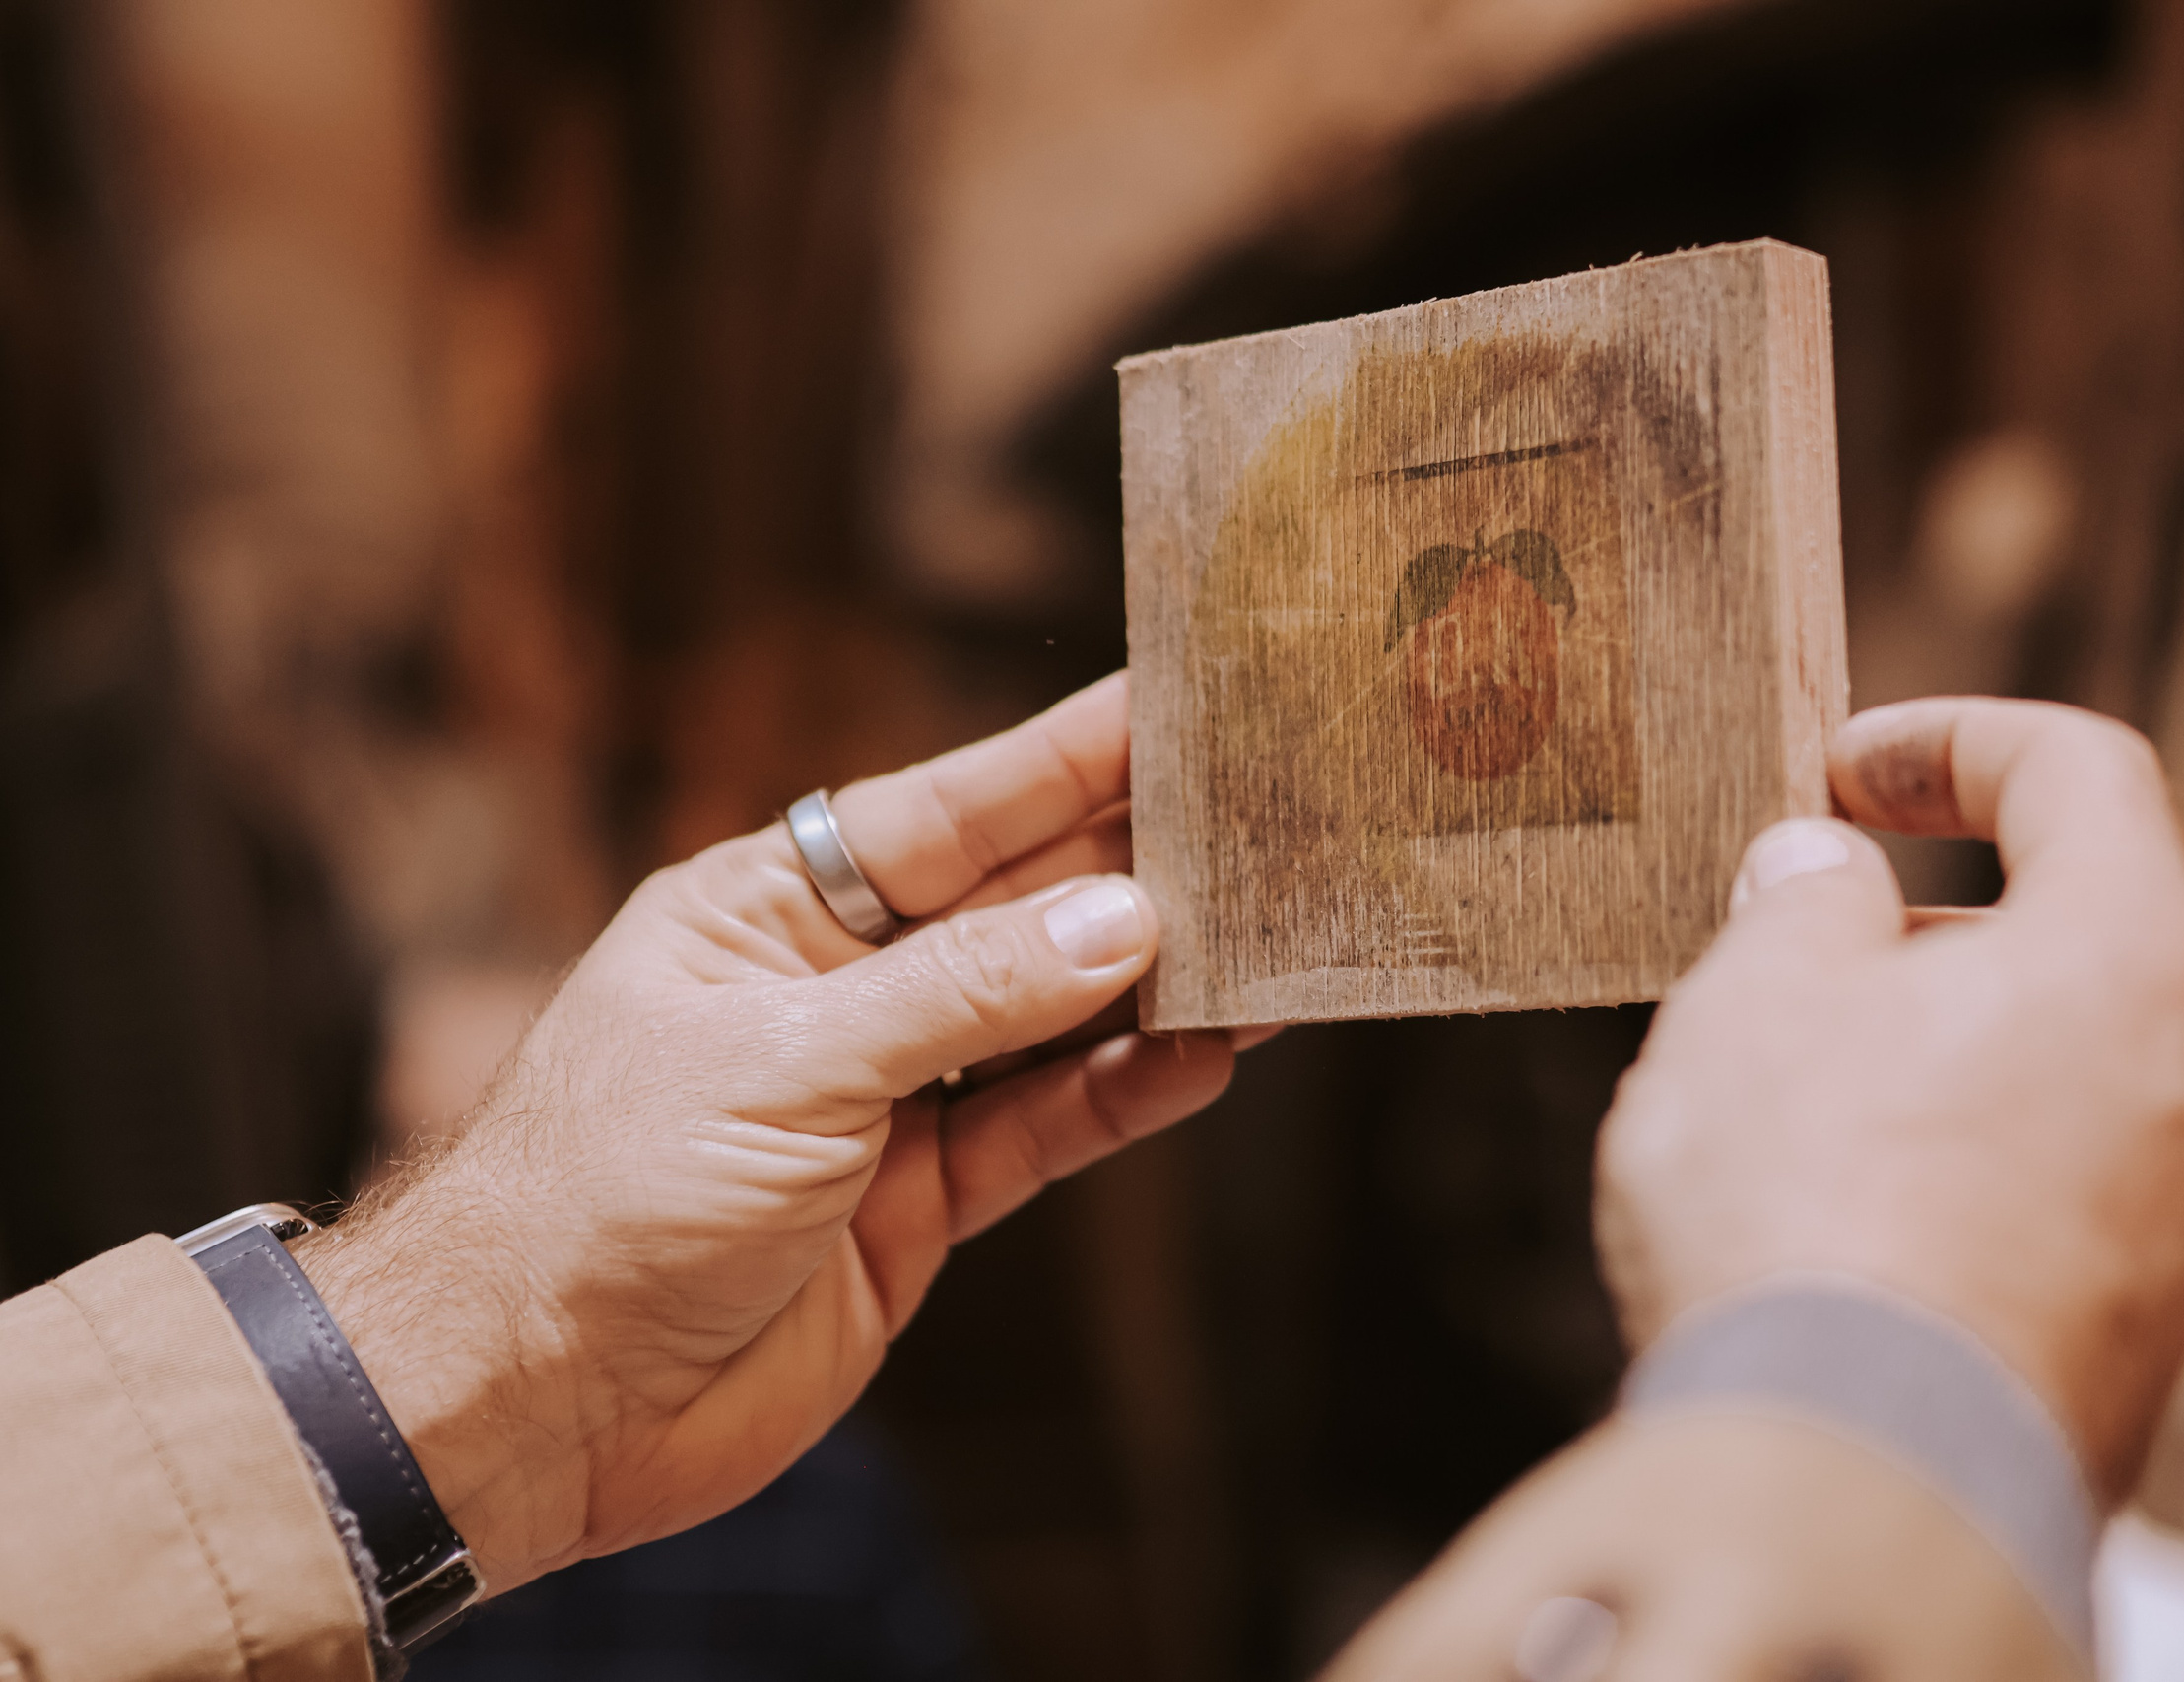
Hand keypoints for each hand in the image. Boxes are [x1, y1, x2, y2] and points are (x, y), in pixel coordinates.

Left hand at [296, 673, 1259, 1592]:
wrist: (534, 1401)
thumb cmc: (602, 1194)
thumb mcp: (787, 1060)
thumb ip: (962, 995)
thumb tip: (1117, 923)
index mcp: (768, 910)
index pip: (944, 814)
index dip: (1061, 762)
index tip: (1170, 709)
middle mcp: (835, 990)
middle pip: (1013, 910)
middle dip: (1134, 869)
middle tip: (1258, 824)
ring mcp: (883, 1101)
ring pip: (1048, 1023)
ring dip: (1152, 988)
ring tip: (1267, 945)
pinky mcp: (918, 1206)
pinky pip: (1042, 1131)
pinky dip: (1124, 1097)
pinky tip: (1205, 1057)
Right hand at [1595, 697, 2183, 1499]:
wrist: (1858, 1488)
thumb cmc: (1806, 1207)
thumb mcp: (1760, 992)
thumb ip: (1800, 898)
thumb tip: (1821, 876)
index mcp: (2132, 958)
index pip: (2081, 772)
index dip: (1947, 741)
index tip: (1836, 777)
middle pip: (2067, 940)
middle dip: (1913, 930)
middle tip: (1777, 962)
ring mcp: (2180, 1229)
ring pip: (2049, 1079)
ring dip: (1919, 1059)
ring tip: (1774, 1113)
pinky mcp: (2130, 1340)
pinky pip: (2042, 1201)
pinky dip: (1944, 1173)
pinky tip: (1822, 1232)